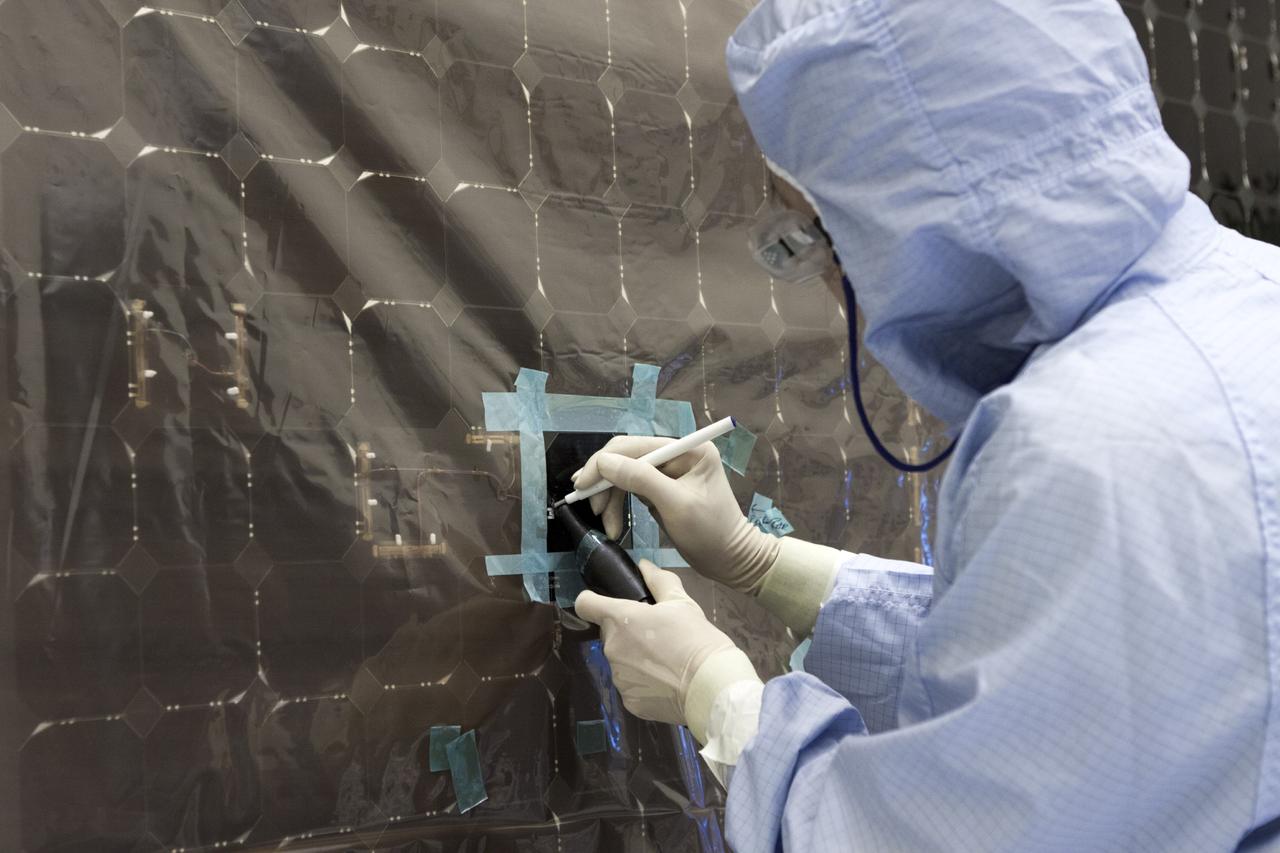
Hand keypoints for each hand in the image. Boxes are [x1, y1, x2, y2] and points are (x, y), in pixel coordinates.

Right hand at [573, 436, 780, 593]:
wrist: (731, 560)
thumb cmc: (710, 532)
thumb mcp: (675, 505)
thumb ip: (640, 479)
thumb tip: (604, 462)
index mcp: (688, 449)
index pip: (635, 446)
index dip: (605, 463)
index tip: (582, 485)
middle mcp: (678, 453)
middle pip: (627, 458)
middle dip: (606, 482)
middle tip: (589, 506)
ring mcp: (669, 471)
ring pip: (625, 475)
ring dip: (610, 499)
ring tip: (607, 526)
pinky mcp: (662, 488)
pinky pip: (631, 489)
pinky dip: (619, 506)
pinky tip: (613, 525)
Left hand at [575, 560, 740, 726]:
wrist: (710, 685)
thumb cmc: (696, 638)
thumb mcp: (682, 602)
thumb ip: (658, 581)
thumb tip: (644, 565)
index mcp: (620, 619)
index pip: (586, 604)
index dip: (593, 602)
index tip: (607, 606)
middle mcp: (612, 648)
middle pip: (609, 634)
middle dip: (626, 633)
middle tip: (657, 636)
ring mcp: (619, 677)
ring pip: (620, 661)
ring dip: (634, 659)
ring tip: (665, 662)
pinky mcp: (629, 701)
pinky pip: (630, 686)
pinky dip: (643, 683)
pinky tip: (665, 682)